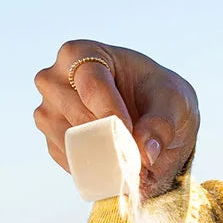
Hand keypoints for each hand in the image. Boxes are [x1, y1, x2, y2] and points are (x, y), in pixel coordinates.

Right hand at [33, 39, 199, 197]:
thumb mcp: (174, 104)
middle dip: (109, 138)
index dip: (111, 112)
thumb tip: (145, 151)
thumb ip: (162, 124)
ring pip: (69, 140)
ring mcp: (48, 111)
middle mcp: (54, 79)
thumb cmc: (161, 97)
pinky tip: (117, 166)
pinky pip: (68, 160)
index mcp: (82, 53)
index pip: (91, 84)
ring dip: (102, 156)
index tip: (131, 133)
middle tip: (137, 156)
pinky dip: (94, 168)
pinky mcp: (52, 140)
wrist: (153, 116)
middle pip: (77, 115)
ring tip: (131, 162)